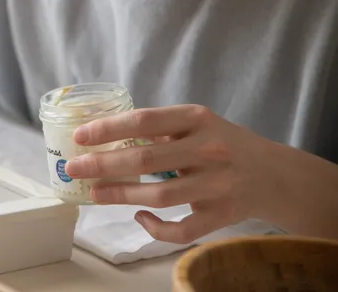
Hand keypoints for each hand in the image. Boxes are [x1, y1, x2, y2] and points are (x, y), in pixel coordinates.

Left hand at [63, 104, 279, 243]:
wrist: (274, 174)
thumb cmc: (223, 143)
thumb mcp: (197, 123)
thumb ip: (160, 127)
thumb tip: (104, 134)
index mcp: (197, 119)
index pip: (144, 120)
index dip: (108, 129)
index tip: (79, 136)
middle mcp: (209, 149)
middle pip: (146, 159)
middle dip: (103, 164)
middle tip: (74, 168)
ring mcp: (217, 184)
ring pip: (161, 195)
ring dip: (121, 195)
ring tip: (94, 193)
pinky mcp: (222, 214)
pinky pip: (183, 228)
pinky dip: (157, 226)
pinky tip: (138, 216)